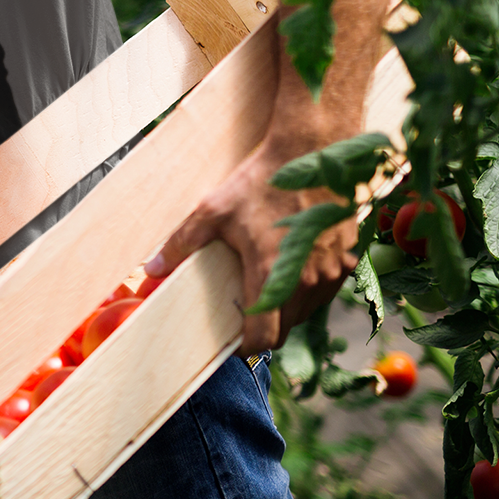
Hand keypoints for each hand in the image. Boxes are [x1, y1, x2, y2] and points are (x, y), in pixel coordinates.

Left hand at [149, 134, 358, 352]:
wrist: (311, 153)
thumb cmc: (261, 181)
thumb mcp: (212, 210)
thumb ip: (181, 243)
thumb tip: (151, 268)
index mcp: (272, 273)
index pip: (264, 336)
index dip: (245, 346)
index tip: (231, 341)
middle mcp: (307, 280)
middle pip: (285, 328)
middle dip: (263, 325)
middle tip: (242, 310)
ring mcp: (331, 271)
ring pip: (306, 312)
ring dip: (285, 309)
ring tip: (263, 285)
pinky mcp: (346, 259)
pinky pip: (324, 292)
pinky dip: (306, 290)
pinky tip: (289, 267)